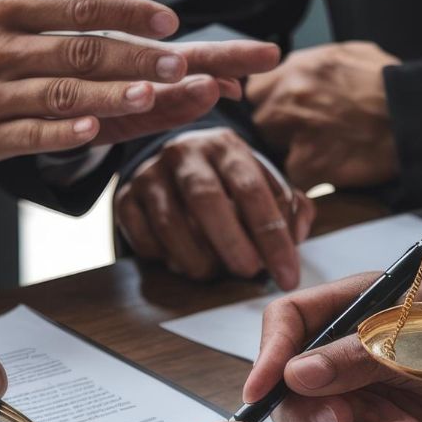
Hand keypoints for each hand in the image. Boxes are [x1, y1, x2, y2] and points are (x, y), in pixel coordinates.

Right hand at [0, 0, 279, 161]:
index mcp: (1, 8)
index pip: (78, 5)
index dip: (126, 12)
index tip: (167, 21)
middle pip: (80, 51)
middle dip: (135, 56)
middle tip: (181, 63)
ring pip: (62, 94)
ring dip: (112, 95)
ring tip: (155, 96)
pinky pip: (31, 133)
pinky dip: (65, 131)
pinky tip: (97, 129)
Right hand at [115, 130, 314, 287]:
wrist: (174, 163)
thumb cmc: (228, 182)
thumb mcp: (263, 183)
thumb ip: (289, 207)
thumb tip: (296, 234)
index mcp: (226, 147)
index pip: (252, 189)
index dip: (272, 236)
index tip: (287, 275)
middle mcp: (185, 154)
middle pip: (206, 199)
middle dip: (232, 243)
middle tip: (248, 272)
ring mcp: (150, 175)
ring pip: (170, 222)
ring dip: (196, 258)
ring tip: (213, 272)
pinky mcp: (125, 198)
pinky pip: (142, 237)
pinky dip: (164, 258)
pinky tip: (181, 262)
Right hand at [244, 274, 421, 421]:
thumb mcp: (420, 343)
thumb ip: (357, 358)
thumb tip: (294, 374)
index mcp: (352, 305)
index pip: (287, 321)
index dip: (267, 354)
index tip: (262, 389)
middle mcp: (344, 350)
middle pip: (289, 383)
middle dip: (314, 409)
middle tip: (347, 420)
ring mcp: (357, 392)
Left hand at [247, 41, 400, 190]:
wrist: (416, 119)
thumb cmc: (389, 85)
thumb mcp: (348, 54)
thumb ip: (310, 64)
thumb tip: (289, 70)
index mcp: (299, 69)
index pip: (256, 88)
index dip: (270, 100)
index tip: (284, 109)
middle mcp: (290, 98)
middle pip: (261, 120)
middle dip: (278, 128)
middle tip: (308, 132)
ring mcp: (296, 134)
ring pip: (273, 149)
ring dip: (292, 152)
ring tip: (324, 148)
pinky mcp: (308, 166)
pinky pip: (294, 175)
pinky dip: (310, 174)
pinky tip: (332, 166)